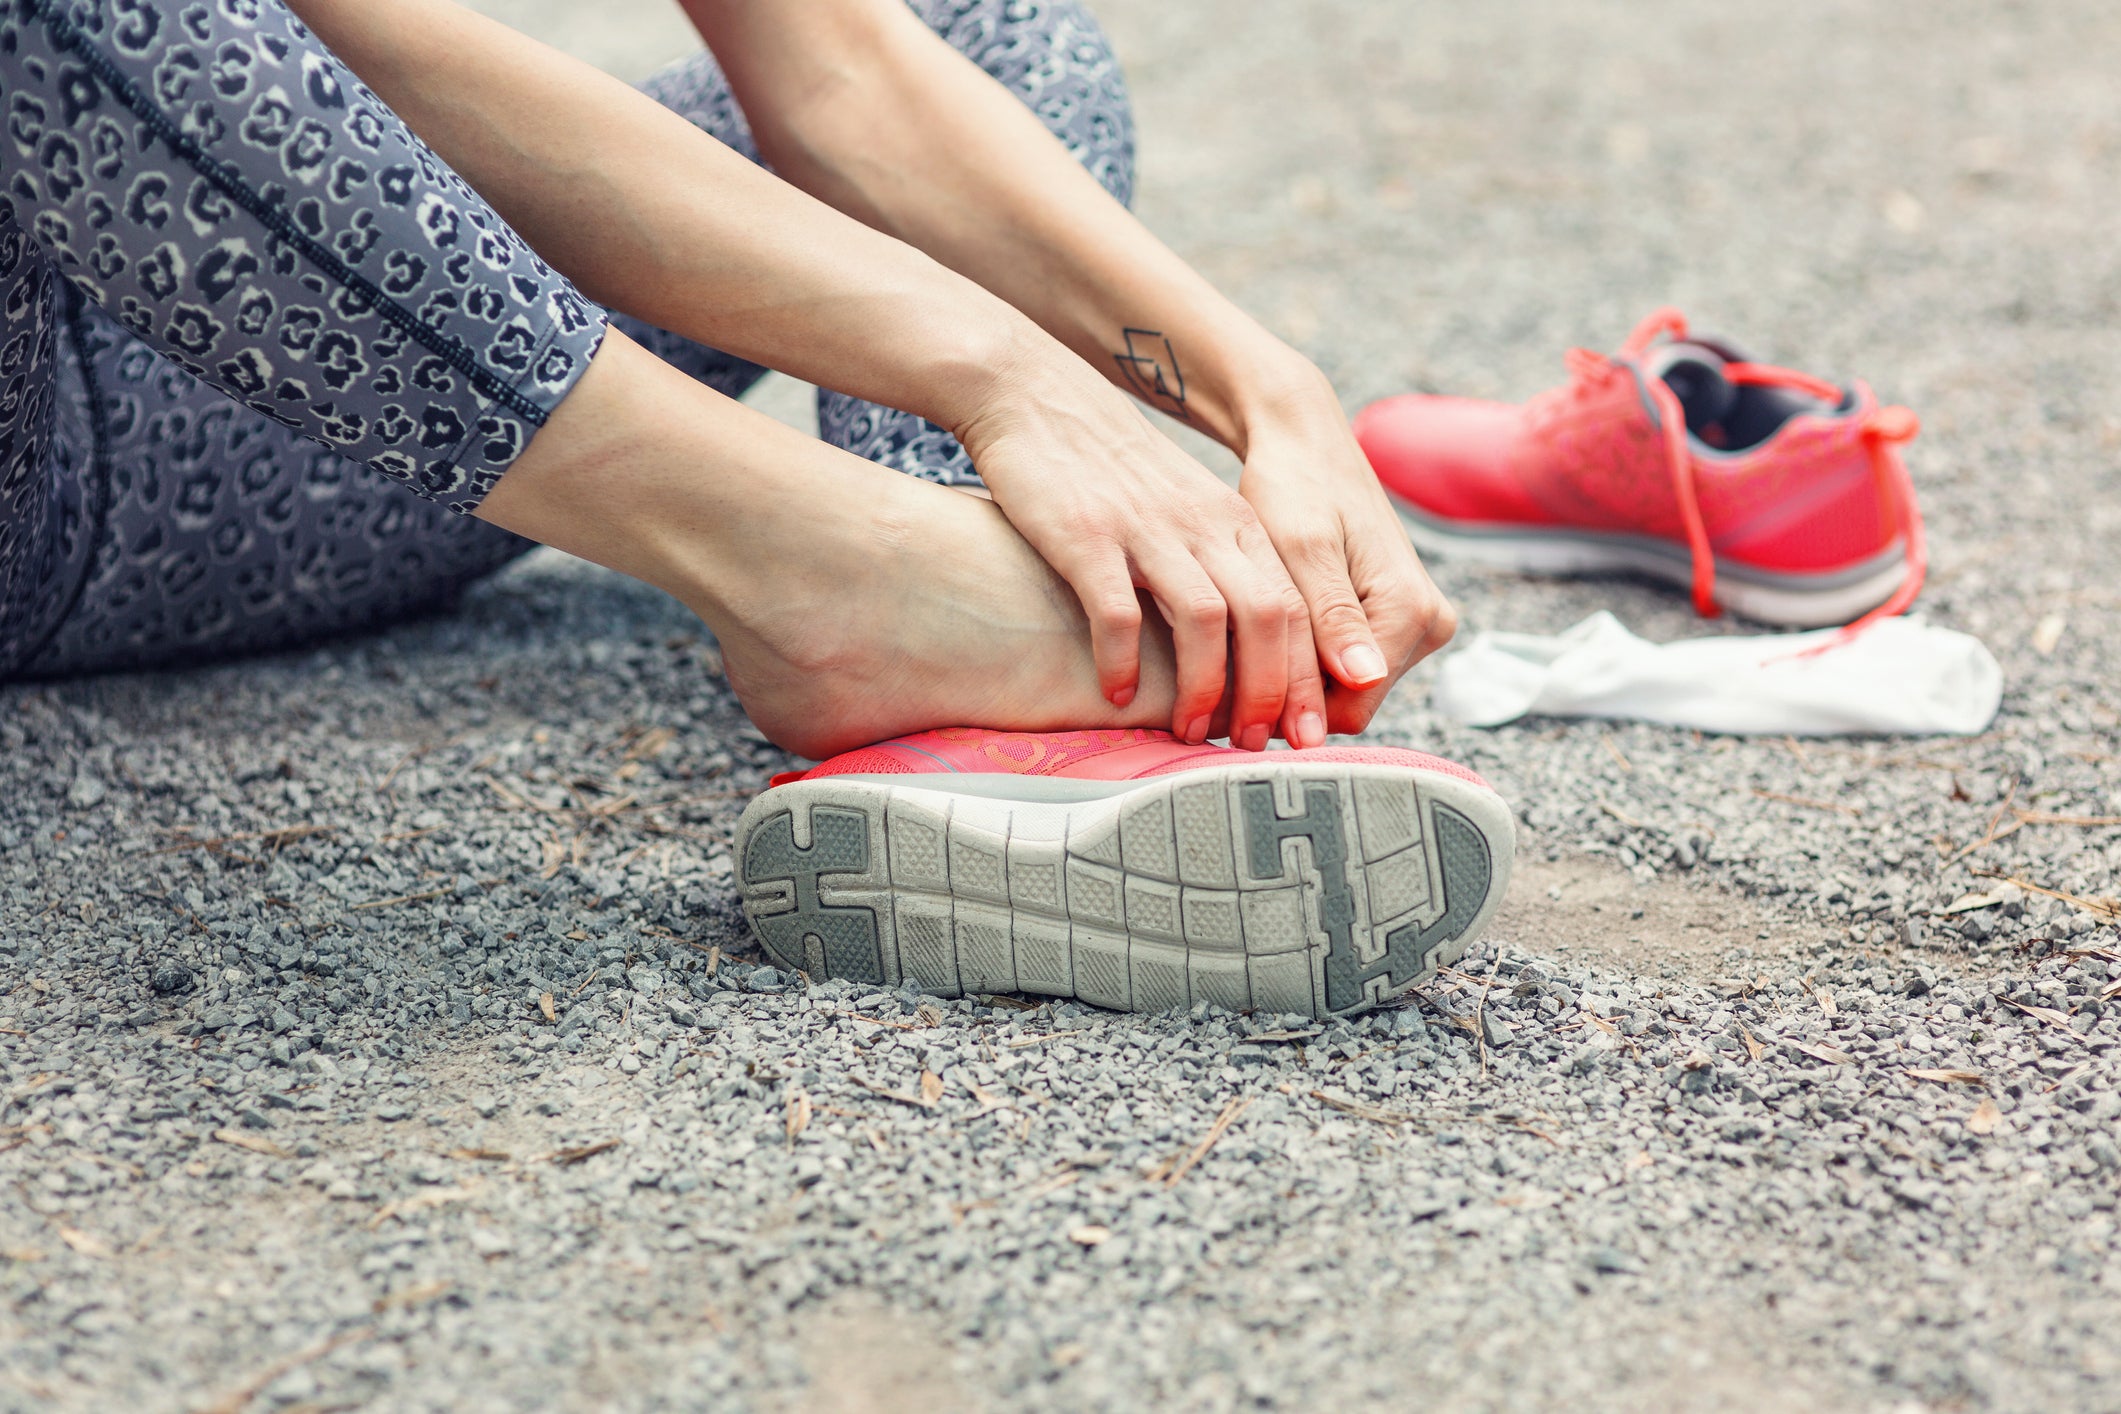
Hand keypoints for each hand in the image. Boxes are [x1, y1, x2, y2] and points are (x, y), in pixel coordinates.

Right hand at [953, 352, 1327, 749]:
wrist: (1038, 395)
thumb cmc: (1110, 472)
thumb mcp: (1184, 509)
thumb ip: (1219, 567)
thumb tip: (1246, 654)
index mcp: (1236, 524)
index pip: (1298, 608)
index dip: (1306, 678)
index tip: (1303, 735)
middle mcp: (1203, 525)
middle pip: (1267, 618)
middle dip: (1269, 693)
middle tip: (1253, 747)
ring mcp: (1147, 529)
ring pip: (1206, 621)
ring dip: (1203, 688)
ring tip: (1187, 732)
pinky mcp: (1086, 535)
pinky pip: (1118, 611)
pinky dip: (1122, 661)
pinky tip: (1114, 694)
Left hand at [1234, 369, 1457, 734]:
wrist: (1303, 443)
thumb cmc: (1294, 484)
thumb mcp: (1303, 549)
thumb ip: (1332, 617)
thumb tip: (1365, 679)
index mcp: (1414, 611)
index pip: (1349, 709)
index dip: (1287, 709)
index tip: (1227, 696)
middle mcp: (1429, 624)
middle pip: (1349, 704)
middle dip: (1289, 693)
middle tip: (1225, 668)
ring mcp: (1415, 623)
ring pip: (1343, 689)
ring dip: (1293, 675)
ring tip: (1240, 642)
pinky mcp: (1393, 618)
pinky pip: (1343, 663)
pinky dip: (1301, 656)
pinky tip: (1263, 629)